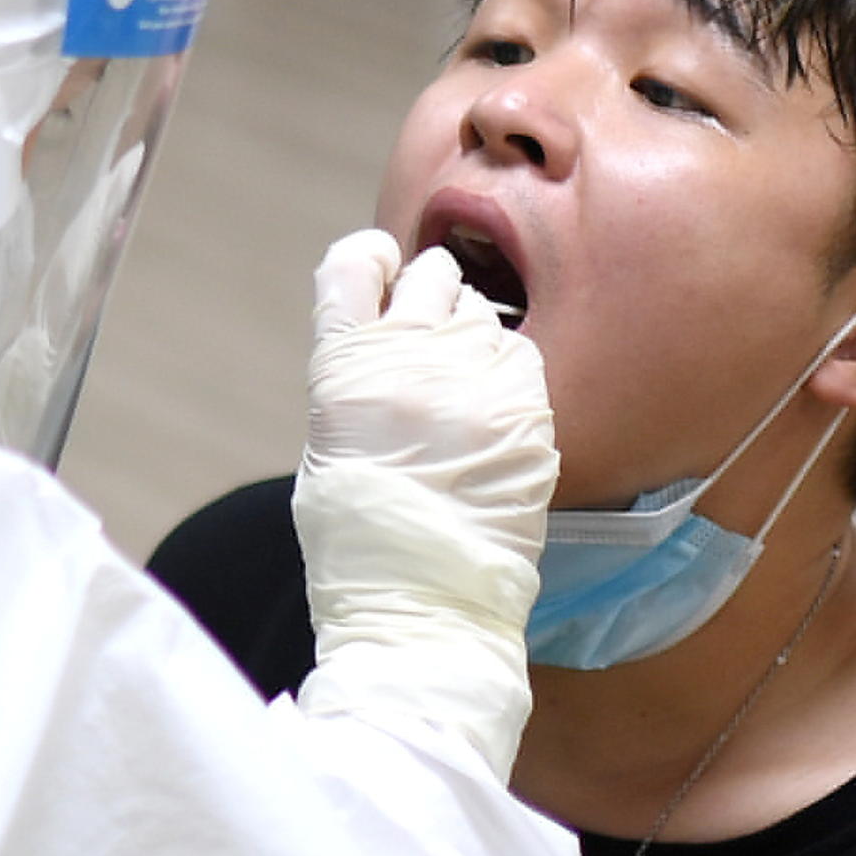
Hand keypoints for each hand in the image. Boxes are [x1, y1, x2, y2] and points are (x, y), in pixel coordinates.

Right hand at [301, 231, 553, 521]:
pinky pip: (522, 356)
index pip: (352, 266)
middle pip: (431, 274)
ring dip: (472, 335)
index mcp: (343, 367)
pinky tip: (496, 413)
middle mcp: (407, 357)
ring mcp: (471, 378)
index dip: (370, 260)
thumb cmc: (361, 533)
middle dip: (432, 293)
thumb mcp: (331, 439)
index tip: (384, 270)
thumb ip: (359, 376)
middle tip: (435, 330)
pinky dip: (509, 374)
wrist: (420, 594)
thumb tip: (389, 337)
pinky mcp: (524, 406)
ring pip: (481, 312)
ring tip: (466, 387)